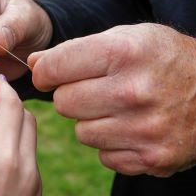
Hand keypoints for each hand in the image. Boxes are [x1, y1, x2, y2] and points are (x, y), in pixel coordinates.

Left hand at [29, 24, 195, 176]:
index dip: (45, 72)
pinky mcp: (153, 158)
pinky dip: (112, 144)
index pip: (53, 69)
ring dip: (92, 121)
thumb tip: (32, 64)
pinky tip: (132, 128)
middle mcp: (133, 92)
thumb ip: (73, 50)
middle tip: (95, 89)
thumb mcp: (124, 37)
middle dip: (72, 96)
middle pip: (64, 103)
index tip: (50, 75)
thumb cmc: (162, 58)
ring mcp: (144, 129)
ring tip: (117, 108)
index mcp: (123, 53)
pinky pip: (104, 156)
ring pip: (81, 132)